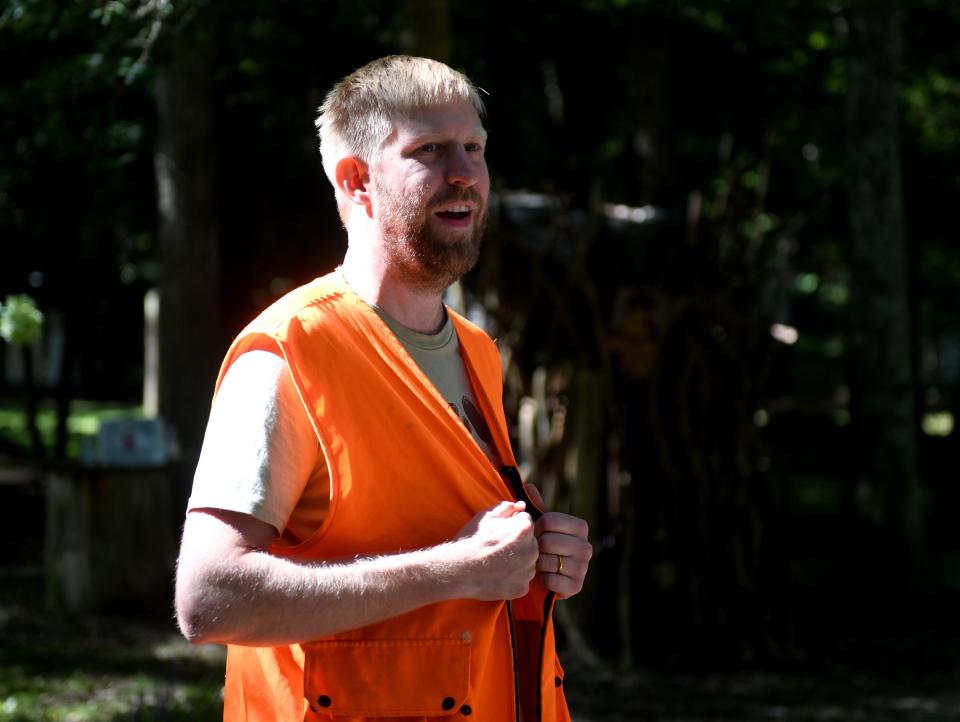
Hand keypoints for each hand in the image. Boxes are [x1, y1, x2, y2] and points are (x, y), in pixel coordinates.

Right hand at [454, 500, 538, 600]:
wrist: (458, 569)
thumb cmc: (471, 540)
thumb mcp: (486, 516)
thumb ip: (507, 507)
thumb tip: (521, 505)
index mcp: (525, 529)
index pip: (526, 522)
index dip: (511, 525)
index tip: (498, 533)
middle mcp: (532, 550)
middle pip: (529, 543)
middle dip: (518, 544)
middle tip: (496, 548)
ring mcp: (528, 572)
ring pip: (527, 563)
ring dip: (517, 562)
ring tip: (496, 563)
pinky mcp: (522, 588)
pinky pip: (521, 580)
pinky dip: (512, 579)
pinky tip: (497, 575)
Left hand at [525, 484, 592, 599]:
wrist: (546, 575)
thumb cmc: (542, 544)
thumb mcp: (539, 524)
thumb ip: (535, 505)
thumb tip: (529, 486)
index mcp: (580, 527)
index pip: (549, 520)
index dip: (535, 527)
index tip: (534, 533)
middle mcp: (586, 546)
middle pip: (547, 541)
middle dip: (535, 547)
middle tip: (534, 551)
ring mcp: (583, 567)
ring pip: (547, 561)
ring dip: (537, 564)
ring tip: (538, 564)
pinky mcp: (576, 586)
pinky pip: (551, 580)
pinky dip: (542, 579)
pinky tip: (543, 577)